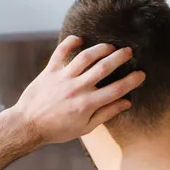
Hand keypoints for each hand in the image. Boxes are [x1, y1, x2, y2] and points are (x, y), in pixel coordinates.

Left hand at [10, 36, 145, 145]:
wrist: (28, 125)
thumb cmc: (58, 129)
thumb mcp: (85, 128)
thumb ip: (106, 113)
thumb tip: (126, 103)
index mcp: (88, 104)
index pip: (116, 90)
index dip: (131, 81)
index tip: (141, 74)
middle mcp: (77, 88)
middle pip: (104, 68)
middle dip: (119, 57)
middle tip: (129, 52)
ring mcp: (63, 78)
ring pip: (85, 57)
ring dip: (100, 49)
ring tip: (110, 46)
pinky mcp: (50, 71)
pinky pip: (60, 52)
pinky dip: (70, 43)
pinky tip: (80, 39)